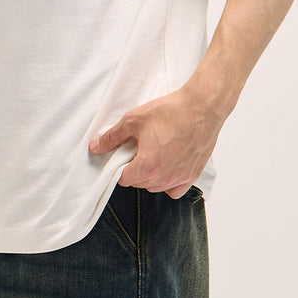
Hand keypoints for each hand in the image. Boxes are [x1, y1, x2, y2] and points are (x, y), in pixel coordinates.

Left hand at [88, 86, 224, 198]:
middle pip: (140, 184)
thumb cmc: (170, 112)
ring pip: (157, 187)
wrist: (201, 108)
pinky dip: (169, 183)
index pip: (124, 179)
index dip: (119, 167)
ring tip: (153, 153)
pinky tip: (167, 167)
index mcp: (147, 167)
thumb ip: (112, 136)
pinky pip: (176, 190)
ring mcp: (180, 178)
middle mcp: (164, 178)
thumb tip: (96, 146)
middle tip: (138, 149)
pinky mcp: (193, 174)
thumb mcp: (134, 120)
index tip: (123, 155)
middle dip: (134, 170)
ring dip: (150, 176)